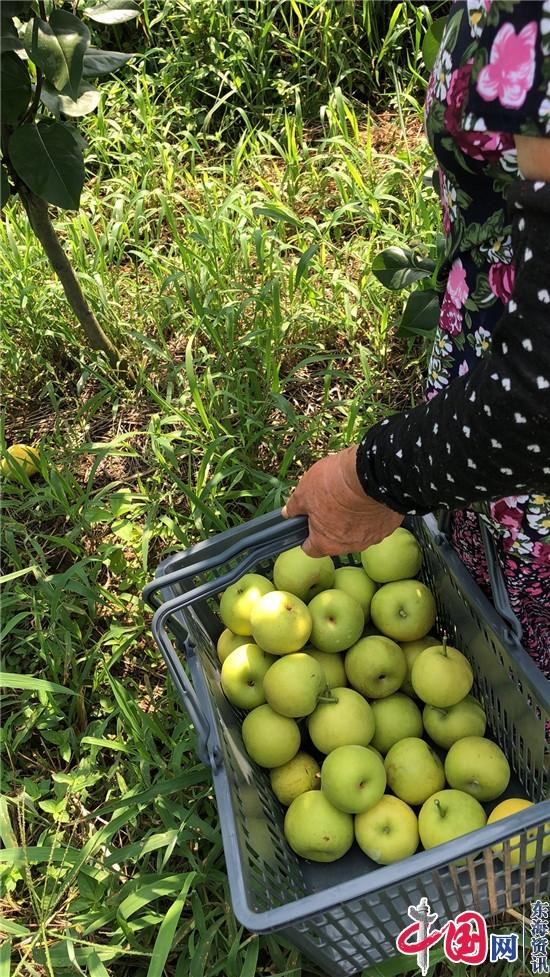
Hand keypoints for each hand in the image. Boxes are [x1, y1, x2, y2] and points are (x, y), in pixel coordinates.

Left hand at [282, 444, 403, 556]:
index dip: (307, 534)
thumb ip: (294, 506)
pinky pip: (375, 524)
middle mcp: (349, 547)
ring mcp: (372, 538)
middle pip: (335, 541)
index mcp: (326, 543)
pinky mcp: (388, 527)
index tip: (307, 521)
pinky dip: (370, 514)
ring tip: (351, 498)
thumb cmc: (335, 484)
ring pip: (357, 533)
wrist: (373, 472)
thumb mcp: (305, 491)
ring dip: (352, 520)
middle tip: (330, 503)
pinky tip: (367, 497)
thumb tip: (288, 512)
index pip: (311, 549)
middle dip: (331, 525)